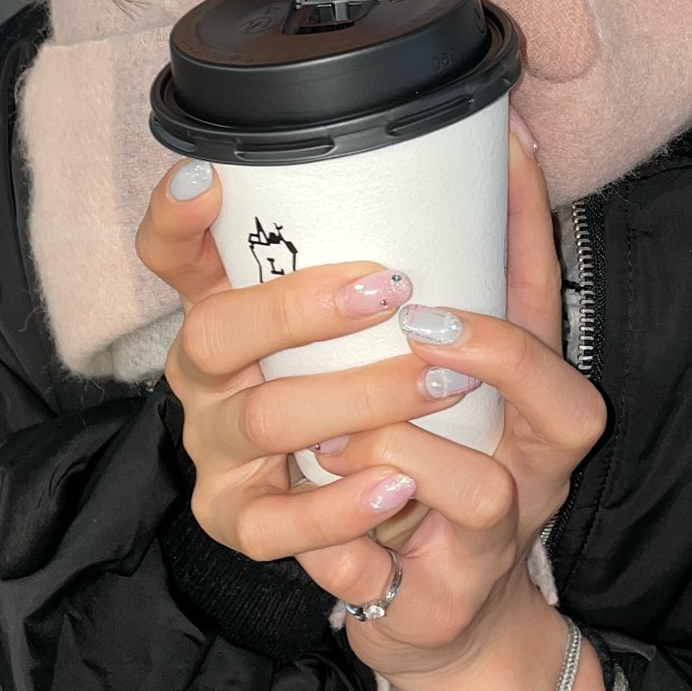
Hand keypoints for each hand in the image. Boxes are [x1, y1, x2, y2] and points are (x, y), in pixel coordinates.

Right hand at [135, 120, 605, 690]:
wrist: (435, 551)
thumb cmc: (430, 414)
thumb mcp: (453, 328)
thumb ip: (475, 247)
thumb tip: (516, 139)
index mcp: (242, 313)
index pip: (179, 259)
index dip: (174, 220)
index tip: (206, 177)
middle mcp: (213, 380)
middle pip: (215, 332)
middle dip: (298, 306)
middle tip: (392, 290)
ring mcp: (222, 457)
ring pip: (263, 420)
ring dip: (356, 397)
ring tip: (436, 386)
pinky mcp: (247, 528)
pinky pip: (278, 524)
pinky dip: (340, 504)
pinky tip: (396, 483)